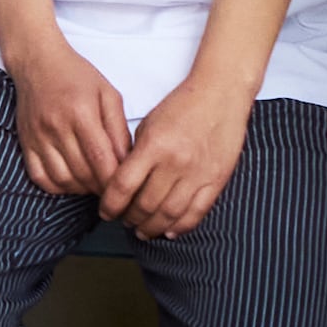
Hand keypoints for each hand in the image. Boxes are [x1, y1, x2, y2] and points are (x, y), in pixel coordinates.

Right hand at [6, 43, 131, 199]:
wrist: (37, 62)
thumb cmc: (77, 76)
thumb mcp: (108, 94)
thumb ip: (119, 129)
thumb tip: (128, 162)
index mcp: (81, 113)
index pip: (101, 160)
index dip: (116, 180)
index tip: (128, 184)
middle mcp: (56, 127)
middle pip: (83, 173)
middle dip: (103, 187)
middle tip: (115, 186)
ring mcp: (37, 137)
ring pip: (62, 179)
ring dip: (82, 188)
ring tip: (95, 182)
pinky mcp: (25, 143)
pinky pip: (40, 178)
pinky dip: (58, 186)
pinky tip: (72, 179)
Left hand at [101, 74, 250, 239]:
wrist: (221, 95)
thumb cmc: (182, 106)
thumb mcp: (149, 124)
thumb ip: (136, 155)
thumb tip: (122, 185)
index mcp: (154, 145)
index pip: (124, 185)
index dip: (111, 204)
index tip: (105, 211)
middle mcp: (175, 162)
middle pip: (146, 204)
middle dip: (130, 218)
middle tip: (123, 222)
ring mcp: (198, 174)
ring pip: (170, 214)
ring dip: (153, 227)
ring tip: (142, 231)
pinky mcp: (217, 180)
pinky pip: (197, 212)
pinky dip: (181, 226)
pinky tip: (169, 231)